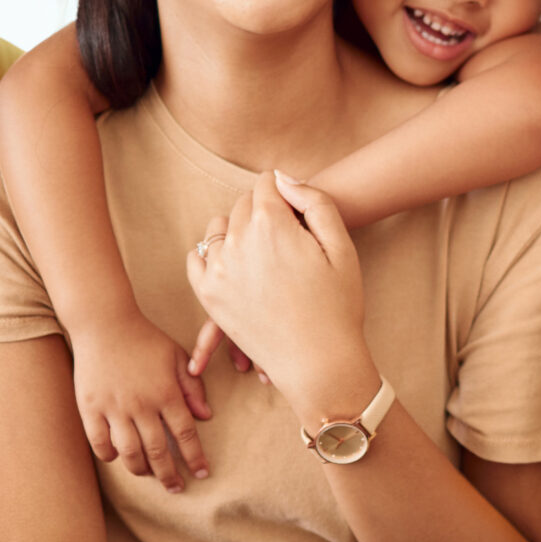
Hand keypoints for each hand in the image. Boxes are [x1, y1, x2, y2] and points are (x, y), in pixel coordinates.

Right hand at [70, 310, 211, 492]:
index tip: (202, 473)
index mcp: (166, 392)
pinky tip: (118, 457)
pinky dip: (110, 455)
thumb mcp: (176, 356)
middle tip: (176, 487)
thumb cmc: (144, 339)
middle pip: (159, 451)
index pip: (186, 434)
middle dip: (170, 474)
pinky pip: (100, 443)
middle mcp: (141, 404)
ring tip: (150, 474)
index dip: (195, 457)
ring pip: (130, 452)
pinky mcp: (90, 408)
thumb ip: (193, 386)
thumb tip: (206, 417)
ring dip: (142, 470)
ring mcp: (114, 407)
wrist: (104, 323)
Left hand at [186, 171, 373, 421]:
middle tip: (288, 235)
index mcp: (271, 224)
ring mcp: (219, 268)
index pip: (267, 183)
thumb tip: (283, 179)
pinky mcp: (208, 294)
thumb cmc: (338, 306)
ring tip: (263, 250)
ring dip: (238, 230)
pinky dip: (212, 253)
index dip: (286, 194)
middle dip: (264, 211)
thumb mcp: (342, 246)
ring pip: (220, 228)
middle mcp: (238, 241)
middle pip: (244, 204)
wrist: (319, 362)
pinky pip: (198, 257)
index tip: (298, 211)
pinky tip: (232, 261)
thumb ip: (315, 201)